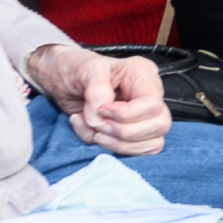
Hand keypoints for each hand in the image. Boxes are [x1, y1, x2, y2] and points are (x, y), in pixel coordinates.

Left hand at [26, 44, 171, 157]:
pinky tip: (95, 136)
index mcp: (143, 75)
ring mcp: (145, 116)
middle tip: (98, 124)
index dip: (126, 114)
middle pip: (160, 124)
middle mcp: (150, 95)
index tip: (101, 110)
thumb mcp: (85, 69)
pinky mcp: (135, 134)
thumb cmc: (76, 70)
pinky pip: (140, 152)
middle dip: (124, 132)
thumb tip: (100, 117)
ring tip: (95, 131)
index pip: (153, 104)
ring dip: (120, 144)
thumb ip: (95, 89)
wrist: (63, 82)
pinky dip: (116, 150)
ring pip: (153, 143)